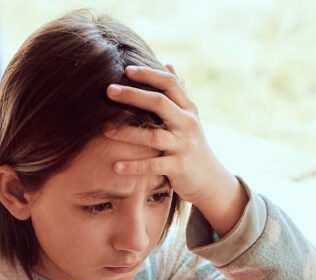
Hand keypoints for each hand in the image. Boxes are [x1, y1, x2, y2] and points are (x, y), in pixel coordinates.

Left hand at [105, 65, 248, 236]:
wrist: (211, 180)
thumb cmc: (192, 146)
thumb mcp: (189, 118)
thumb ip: (178, 94)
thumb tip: (168, 64)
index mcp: (188, 110)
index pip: (169, 84)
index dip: (149, 74)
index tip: (127, 69)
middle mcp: (188, 124)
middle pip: (159, 103)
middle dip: (133, 95)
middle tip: (109, 90)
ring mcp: (184, 146)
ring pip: (153, 136)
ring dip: (127, 133)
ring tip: (105, 130)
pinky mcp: (179, 168)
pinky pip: (153, 166)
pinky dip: (134, 166)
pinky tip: (116, 166)